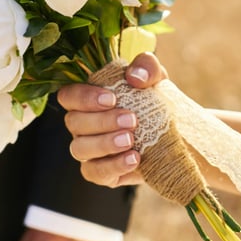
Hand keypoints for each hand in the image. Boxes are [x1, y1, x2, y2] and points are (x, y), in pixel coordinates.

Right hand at [57, 53, 167, 187]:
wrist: (173, 133)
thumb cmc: (154, 100)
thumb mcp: (155, 78)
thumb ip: (146, 67)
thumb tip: (135, 76)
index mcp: (87, 98)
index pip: (68, 95)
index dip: (84, 97)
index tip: (112, 99)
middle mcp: (82, 124)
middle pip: (74, 123)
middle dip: (101, 121)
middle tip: (131, 120)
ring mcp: (89, 150)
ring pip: (79, 149)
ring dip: (104, 144)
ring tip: (131, 140)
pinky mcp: (101, 172)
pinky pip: (94, 173)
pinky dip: (113, 166)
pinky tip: (134, 159)